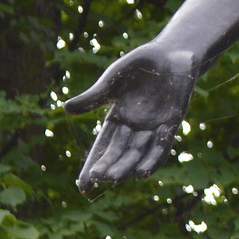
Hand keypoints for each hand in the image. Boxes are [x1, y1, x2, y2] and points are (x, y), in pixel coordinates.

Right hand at [63, 41, 200, 190]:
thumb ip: (94, 96)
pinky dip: (153, 158)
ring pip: (139, 153)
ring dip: (127, 167)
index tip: (83, 185)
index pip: (102, 146)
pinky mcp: (172, 122)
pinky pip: (162, 144)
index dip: (93, 164)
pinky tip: (143, 172)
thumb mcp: (112, 80)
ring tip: (115, 179)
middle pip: (119, 153)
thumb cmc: (139, 65)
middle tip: (98, 179)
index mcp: (117, 119)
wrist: (170, 52)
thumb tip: (66, 109)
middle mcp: (134, 127)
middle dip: (109, 167)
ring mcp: (153, 126)